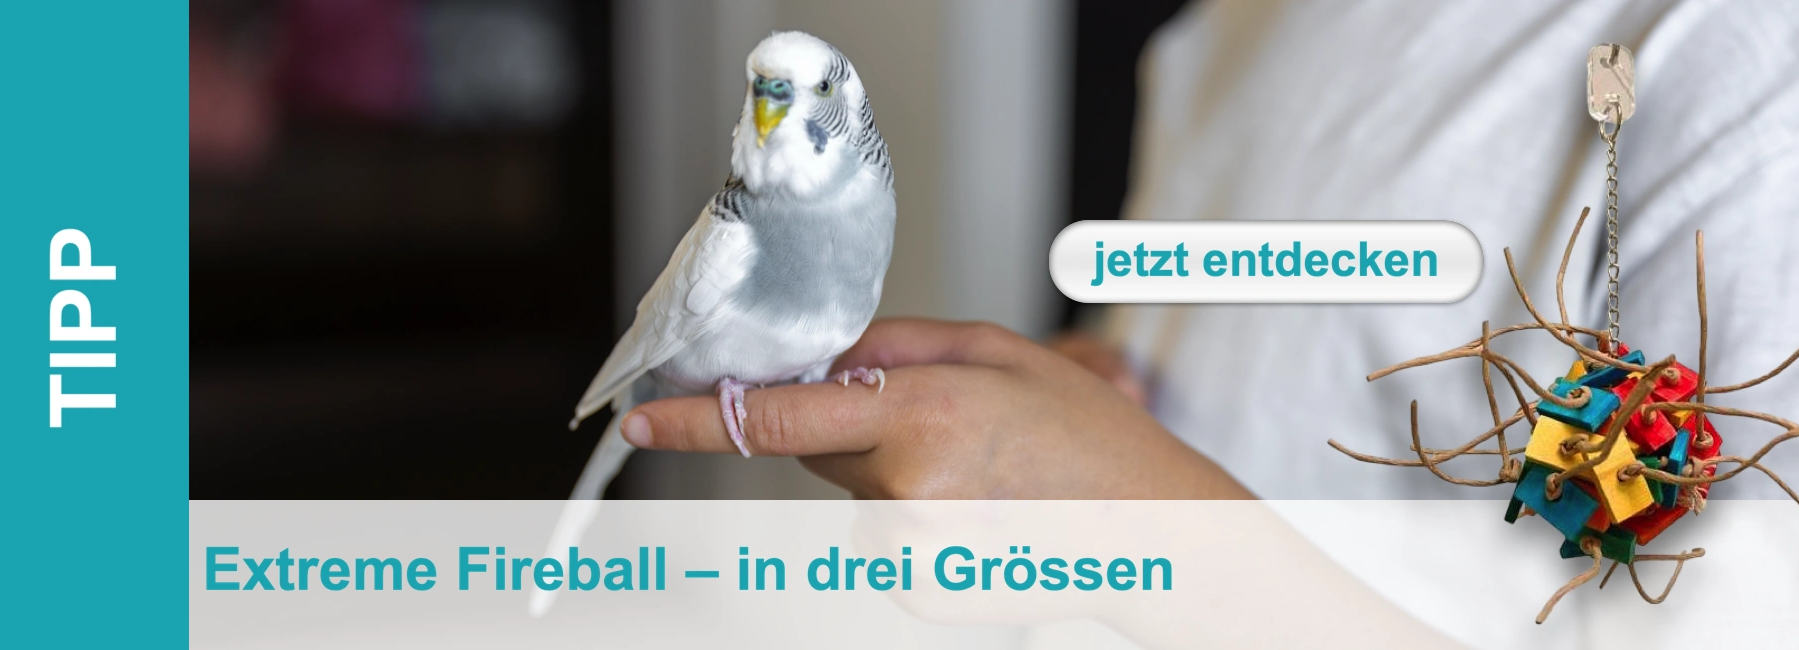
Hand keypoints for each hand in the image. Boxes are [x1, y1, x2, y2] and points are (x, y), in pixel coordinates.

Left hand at [621, 318, 1252, 498]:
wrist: (1154, 535)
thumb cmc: (1090, 441)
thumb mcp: (997, 354)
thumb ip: (891, 345)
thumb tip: (814, 353)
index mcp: (922, 415)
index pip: (775, 418)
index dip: (698, 416)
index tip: (645, 413)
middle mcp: (905, 489)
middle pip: (821, 447)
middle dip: (852, 423)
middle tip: (947, 420)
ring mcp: (909, 549)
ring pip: (854, 491)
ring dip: (891, 471)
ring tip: (980, 473)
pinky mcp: (914, 587)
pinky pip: (882, 532)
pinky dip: (913, 513)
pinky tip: (977, 508)